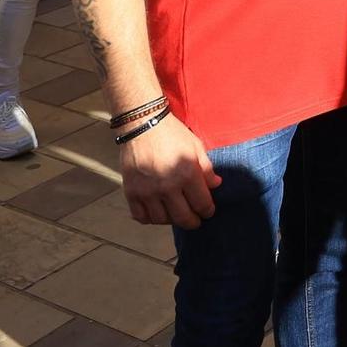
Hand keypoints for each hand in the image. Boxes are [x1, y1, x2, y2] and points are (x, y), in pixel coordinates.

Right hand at [120, 114, 220, 228]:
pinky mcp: (131, 192)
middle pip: (183, 218)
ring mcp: (147, 191)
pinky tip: (157, 213)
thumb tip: (216, 185)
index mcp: (187, 174)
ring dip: (171, 220)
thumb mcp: (196, 146)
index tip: (208, 211)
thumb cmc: (172, 133)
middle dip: (193, 222)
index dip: (208, 211)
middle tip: (195, 220)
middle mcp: (167, 186)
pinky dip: (150, 219)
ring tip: (176, 214)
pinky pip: (141, 216)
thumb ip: (206, 168)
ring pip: (161, 220)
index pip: (202, 204)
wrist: (141, 124)